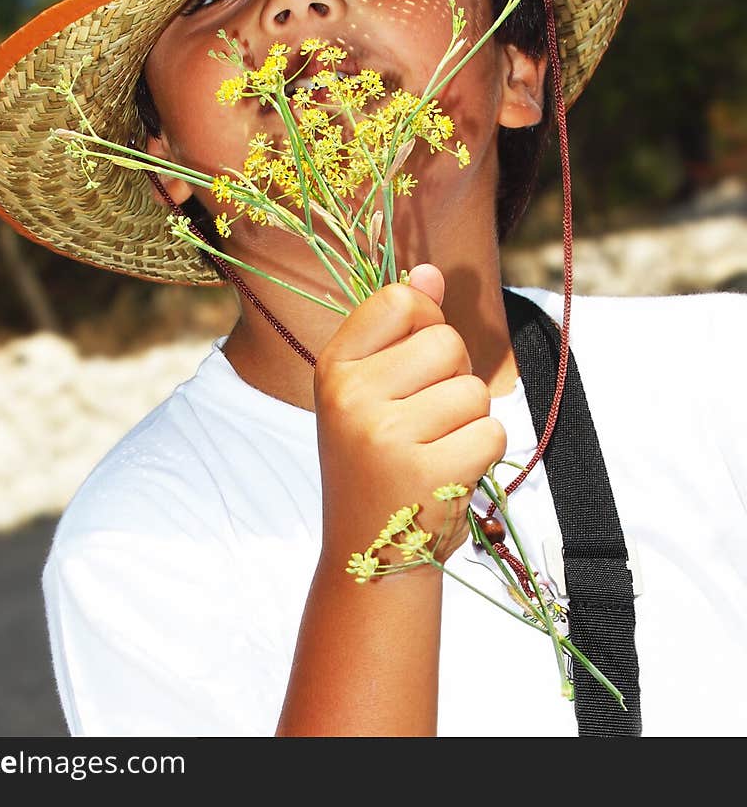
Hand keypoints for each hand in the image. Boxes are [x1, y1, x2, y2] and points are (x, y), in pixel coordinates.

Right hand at [313, 263, 505, 567]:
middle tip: (424, 420)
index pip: (401, 300)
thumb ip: (401, 328)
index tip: (411, 365)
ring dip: (469, 420)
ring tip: (434, 450)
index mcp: (334, 367)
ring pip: (475, 391)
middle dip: (453, 377)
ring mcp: (388, 436)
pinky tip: (449, 473)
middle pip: (447, 342)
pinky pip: (492, 432)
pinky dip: (483, 453)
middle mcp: (352, 397)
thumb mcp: (371, 389)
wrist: (369, 555)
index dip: (425, 325)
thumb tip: (430, 272)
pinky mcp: (429, 473)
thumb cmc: (376, 459)